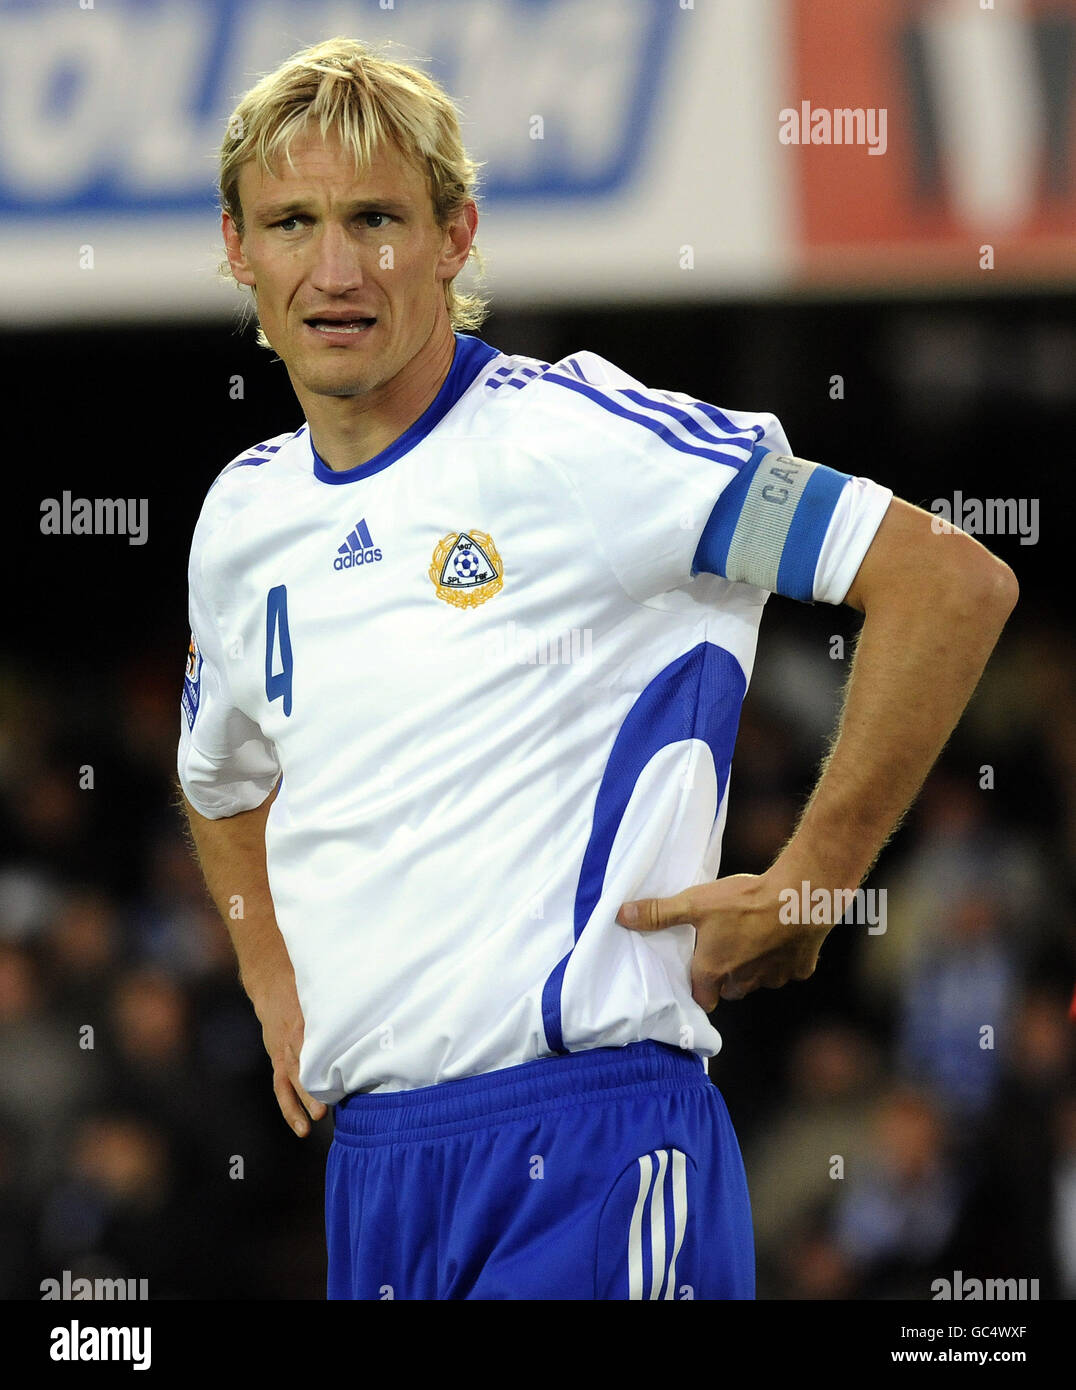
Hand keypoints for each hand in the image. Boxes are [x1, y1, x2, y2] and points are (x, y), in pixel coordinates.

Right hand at [250, 975, 327, 1136]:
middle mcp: (293, 1040)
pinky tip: (301, 1128)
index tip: (339, 1079)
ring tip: (307, 1129)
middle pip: (301, 1067)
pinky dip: (290, 1107)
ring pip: (288, 1083)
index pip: (316, 1044)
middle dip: (310, 1090)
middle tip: (323, 1110)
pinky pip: (281, 1088)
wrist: (270, 982)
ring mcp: (283, 1052)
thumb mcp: (320, 990)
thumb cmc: (305, 987)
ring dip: (297, 1106)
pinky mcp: (278, 1060)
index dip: (325, 1061)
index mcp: (306, 1020)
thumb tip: (374, 1008)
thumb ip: (340, 1004)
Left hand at [616, 871, 832, 1011]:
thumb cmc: (744, 901)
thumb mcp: (695, 903)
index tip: (698, 973)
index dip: (698, 988)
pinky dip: (784, 958)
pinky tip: (781, 934)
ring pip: (760, 980)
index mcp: (714, 970)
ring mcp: (774, 978)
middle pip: (730, 990)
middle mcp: (743, 981)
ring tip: (754, 937)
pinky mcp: (800, 969)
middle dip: (726, 977)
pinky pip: (789, 970)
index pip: (701, 999)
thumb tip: (621, 915)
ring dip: (756, 967)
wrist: (799, 896)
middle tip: (725, 948)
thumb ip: (659, 912)